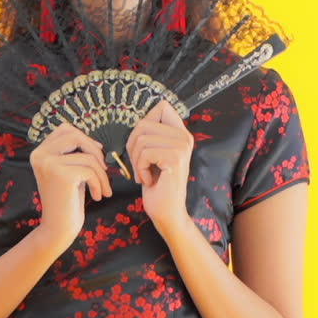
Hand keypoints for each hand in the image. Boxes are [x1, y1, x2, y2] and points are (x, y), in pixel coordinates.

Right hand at [29, 121, 112, 247]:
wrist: (58, 227)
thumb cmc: (67, 199)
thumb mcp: (68, 170)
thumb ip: (74, 153)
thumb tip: (95, 142)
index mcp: (39, 152)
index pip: (65, 129)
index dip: (85, 139)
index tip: (96, 156)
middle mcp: (40, 155)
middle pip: (75, 136)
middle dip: (95, 151)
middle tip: (104, 170)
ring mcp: (49, 164)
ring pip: (87, 156)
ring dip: (102, 174)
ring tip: (103, 189)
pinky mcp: (61, 176)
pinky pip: (90, 171)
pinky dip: (99, 183)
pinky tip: (98, 196)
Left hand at [126, 99, 193, 234]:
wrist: (166, 211)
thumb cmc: (155, 183)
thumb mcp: (152, 153)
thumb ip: (151, 134)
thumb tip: (139, 119)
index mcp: (181, 132)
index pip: (162, 106)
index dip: (144, 122)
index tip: (143, 144)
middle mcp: (184, 136)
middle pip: (143, 123)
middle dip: (133, 146)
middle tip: (140, 166)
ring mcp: (182, 146)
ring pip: (141, 139)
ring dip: (136, 161)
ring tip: (145, 173)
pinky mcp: (175, 158)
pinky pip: (144, 154)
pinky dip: (140, 169)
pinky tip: (150, 180)